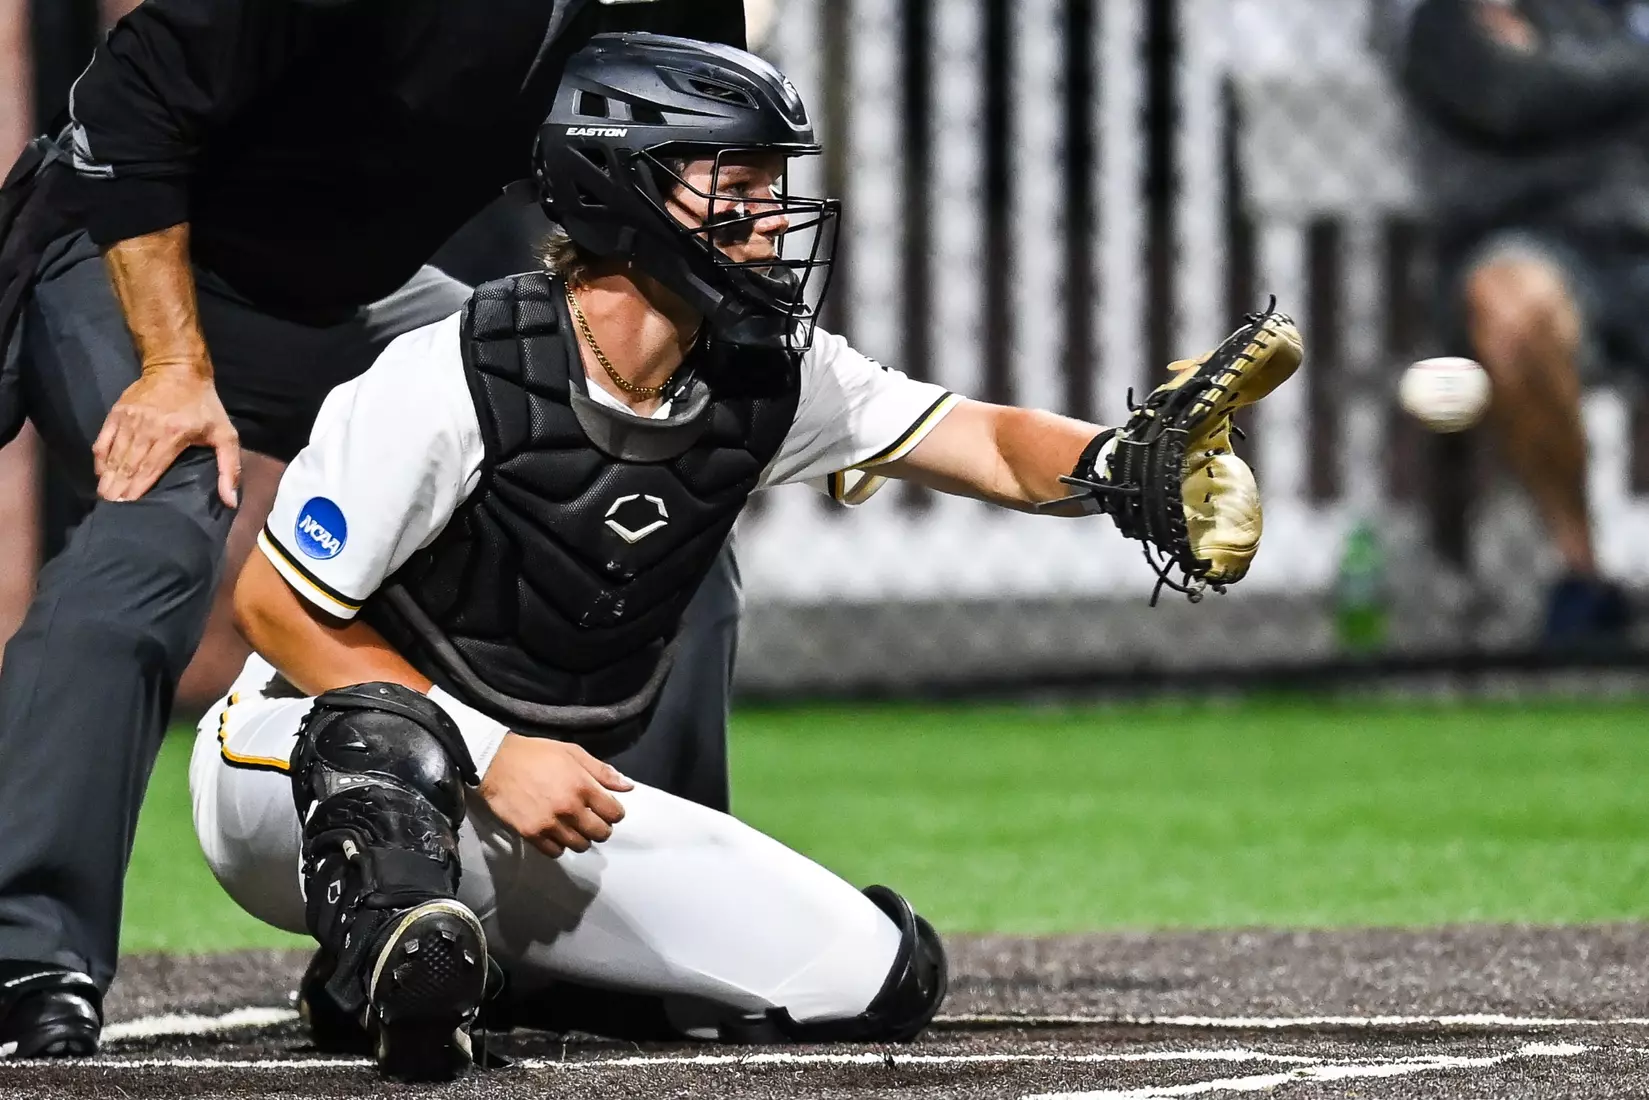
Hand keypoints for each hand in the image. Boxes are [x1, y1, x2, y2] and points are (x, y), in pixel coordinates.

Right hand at [93, 364, 240, 505]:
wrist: (178, 368)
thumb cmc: (204, 405)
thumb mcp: (225, 434)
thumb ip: (230, 468)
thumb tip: (230, 501)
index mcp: (173, 435)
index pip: (150, 469)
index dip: (137, 490)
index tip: (128, 508)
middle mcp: (147, 428)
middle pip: (128, 465)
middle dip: (119, 489)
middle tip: (112, 510)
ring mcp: (129, 419)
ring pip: (114, 455)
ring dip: (108, 478)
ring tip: (105, 498)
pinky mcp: (117, 413)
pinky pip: (103, 440)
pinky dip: (101, 459)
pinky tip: (101, 474)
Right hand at [477, 734, 633, 857]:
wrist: (497, 763)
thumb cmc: (536, 755)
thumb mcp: (572, 753)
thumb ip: (602, 771)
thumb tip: (628, 786)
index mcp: (583, 786)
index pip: (614, 813)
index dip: (615, 813)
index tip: (608, 810)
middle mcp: (569, 808)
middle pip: (600, 833)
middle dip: (601, 828)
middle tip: (592, 819)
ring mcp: (550, 823)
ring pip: (580, 845)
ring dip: (581, 838)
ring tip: (574, 826)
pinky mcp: (531, 834)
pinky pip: (555, 852)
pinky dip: (559, 845)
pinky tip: (556, 832)